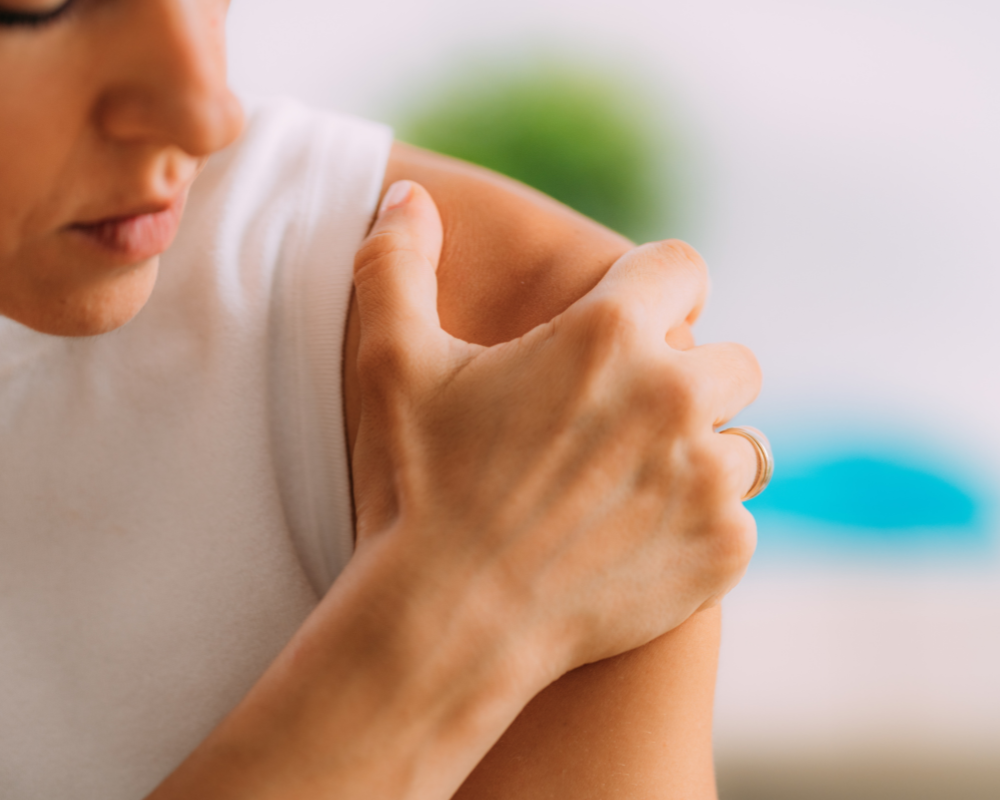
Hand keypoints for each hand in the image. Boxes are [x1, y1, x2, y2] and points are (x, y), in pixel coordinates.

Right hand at [351, 180, 761, 682]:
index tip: (631, 320)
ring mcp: (708, 479)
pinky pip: (739, 517)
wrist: (446, 622)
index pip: (682, 267)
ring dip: (703, 450)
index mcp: (609, 334)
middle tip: (625, 415)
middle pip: (731, 357)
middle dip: (687, 375)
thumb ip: (397, 262)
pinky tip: (638, 539)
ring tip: (636, 480)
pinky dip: (701, 524)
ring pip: (744, 440)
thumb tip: (405, 193)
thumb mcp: (391, 362)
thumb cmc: (417, 486)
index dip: (657, 289)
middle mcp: (677, 396)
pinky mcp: (722, 550)